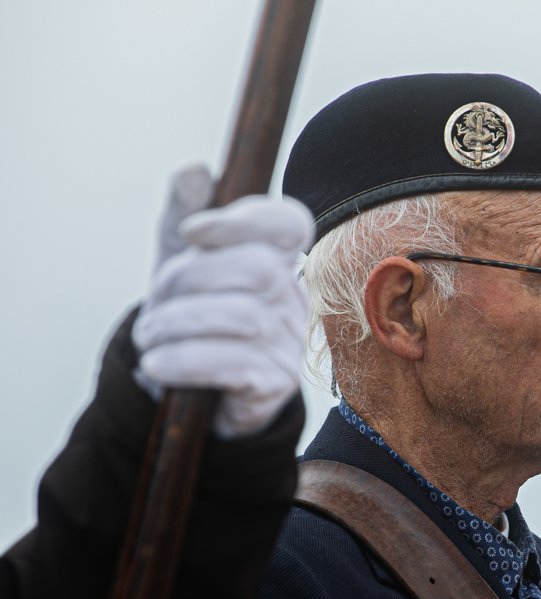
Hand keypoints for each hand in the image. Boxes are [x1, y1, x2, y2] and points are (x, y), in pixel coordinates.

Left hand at [133, 164, 313, 437]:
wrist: (191, 388)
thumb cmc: (191, 316)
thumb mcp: (181, 263)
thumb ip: (183, 214)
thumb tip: (194, 169)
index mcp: (273, 259)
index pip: (290, 224)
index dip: (246, 219)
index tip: (193, 232)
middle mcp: (292, 297)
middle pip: (257, 269)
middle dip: (190, 280)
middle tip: (153, 302)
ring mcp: (289, 341)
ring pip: (242, 317)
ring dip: (177, 325)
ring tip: (149, 337)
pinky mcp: (275, 383)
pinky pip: (234, 364)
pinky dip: (185, 361)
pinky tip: (158, 363)